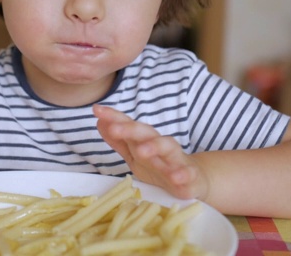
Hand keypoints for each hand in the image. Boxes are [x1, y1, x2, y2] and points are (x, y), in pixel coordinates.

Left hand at [93, 104, 209, 200]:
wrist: (193, 179)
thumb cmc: (158, 165)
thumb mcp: (135, 154)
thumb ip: (118, 141)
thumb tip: (99, 121)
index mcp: (145, 140)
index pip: (129, 125)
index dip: (114, 117)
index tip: (97, 110)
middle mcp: (160, 145)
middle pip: (146, 133)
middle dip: (130, 129)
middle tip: (114, 129)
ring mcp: (176, 159)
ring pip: (168, 148)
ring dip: (155, 147)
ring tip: (142, 151)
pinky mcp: (190, 176)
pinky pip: (187, 174)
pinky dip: (182, 174)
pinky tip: (176, 177)